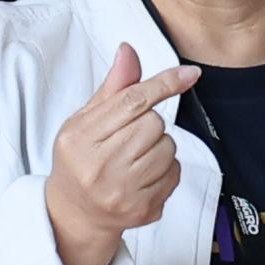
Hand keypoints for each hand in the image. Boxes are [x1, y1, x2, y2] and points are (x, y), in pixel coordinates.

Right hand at [42, 40, 198, 264]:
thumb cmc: (80, 159)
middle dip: (150, 124)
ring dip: (160, 147)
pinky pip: (175, 174)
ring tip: (135, 158)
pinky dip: (166, 170)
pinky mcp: (142, 210)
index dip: (163, 84)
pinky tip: (143, 176)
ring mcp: (122, 192)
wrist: (74, 214)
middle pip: (154, 124)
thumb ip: (112, 89)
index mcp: (80, 138)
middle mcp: (99, 166)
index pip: (131, 102)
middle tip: (130, 137)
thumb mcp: (84, 121)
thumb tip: (128, 51)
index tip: (190, 73)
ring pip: (169, 148)